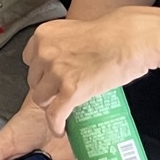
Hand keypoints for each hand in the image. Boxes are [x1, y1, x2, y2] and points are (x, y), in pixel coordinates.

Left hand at [23, 7, 159, 133]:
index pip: (30, 60)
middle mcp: (45, 53)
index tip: (48, 77)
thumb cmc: (112, 34)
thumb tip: (63, 61)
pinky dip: (56, 124)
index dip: (40, 71)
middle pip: (34, 80)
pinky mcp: (71, 90)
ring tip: (61, 109)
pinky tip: (60, 128)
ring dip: (50, 106)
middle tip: (59, 93)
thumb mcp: (75, 31)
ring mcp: (57, 72)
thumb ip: (63, 45)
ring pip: (41, 99)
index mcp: (44, 35)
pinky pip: (55, 114)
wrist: (130, 39)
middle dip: (46, 89)